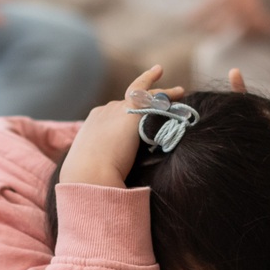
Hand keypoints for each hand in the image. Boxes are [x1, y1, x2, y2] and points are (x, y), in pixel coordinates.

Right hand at [60, 65, 184, 188]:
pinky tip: (179, 93)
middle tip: (163, 101)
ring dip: (163, 94)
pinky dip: (167, 94)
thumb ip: (103, 159)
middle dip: (146, 101)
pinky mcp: (133, 113)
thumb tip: (110, 171)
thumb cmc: (90, 176)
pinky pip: (154, 97)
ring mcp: (118, 109)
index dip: (124, 113)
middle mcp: (105, 111)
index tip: (134, 116)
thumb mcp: (93, 163)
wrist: (90, 173)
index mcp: (94, 122)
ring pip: (144, 96)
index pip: (112, 113)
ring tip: (179, 93)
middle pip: (130, 102)